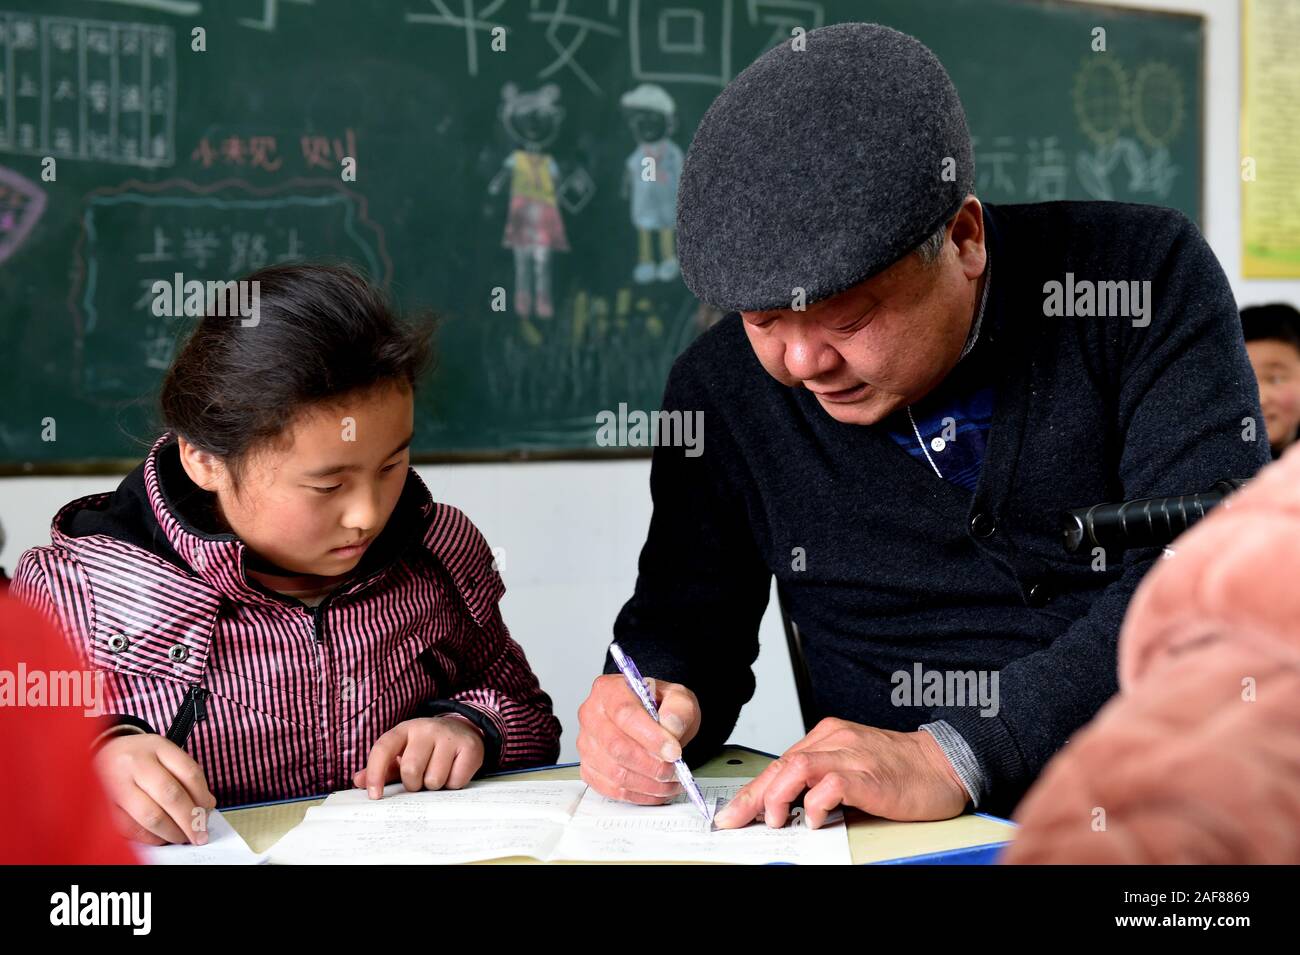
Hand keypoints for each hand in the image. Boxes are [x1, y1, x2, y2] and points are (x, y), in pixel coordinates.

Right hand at [94, 733, 216, 845]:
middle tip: (199, 834)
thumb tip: (206, 805)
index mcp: (157, 746)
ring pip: (150, 814)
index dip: (202, 797)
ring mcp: (116, 783)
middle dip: (189, 820)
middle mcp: (136, 762)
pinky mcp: (103, 804)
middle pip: (171, 795)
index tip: (207, 812)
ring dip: (170, 831)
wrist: (99, 753)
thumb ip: (185, 776)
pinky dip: (148, 837)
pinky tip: (159, 838)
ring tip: (181, 837)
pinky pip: (129, 827)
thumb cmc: (138, 757)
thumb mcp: (163, 753)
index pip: (189, 772)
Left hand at [353, 715, 484, 797]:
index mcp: (404, 730)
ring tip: (438, 773)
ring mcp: (449, 736)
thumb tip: (358, 781)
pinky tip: (453, 771)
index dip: (375, 773)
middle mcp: (426, 729)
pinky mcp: (469, 747)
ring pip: (434, 779)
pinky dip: (453, 784)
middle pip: (411, 770)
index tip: (374, 795)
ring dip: (434, 785)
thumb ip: (381, 768)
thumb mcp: (402, 752)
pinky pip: (455, 781)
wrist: (462, 730)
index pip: (383, 749)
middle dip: (413, 784)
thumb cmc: (425, 747)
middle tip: (419, 779)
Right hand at [577, 674, 700, 804]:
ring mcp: (586, 744)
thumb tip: (670, 728)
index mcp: (608, 690)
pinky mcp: (589, 768)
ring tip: (671, 780)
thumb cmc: (660, 706)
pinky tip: (657, 789)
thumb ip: (678, 709)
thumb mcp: (678, 697)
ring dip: (648, 783)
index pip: (624, 714)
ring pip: (614, 772)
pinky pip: (611, 789)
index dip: (650, 737)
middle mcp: (591, 715)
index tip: (674, 751)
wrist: (652, 719)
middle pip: (616, 746)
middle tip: (674, 769)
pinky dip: (638, 795)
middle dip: (650, 764)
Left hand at [714, 720, 969, 828]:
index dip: (752, 790)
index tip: (734, 813)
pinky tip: (813, 818)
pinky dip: (814, 803)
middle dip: (752, 797)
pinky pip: (830, 785)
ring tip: (776, 819)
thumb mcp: (853, 767)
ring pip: (796, 768)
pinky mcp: (868, 774)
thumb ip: (822, 779)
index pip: (779, 763)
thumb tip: (786, 807)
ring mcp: (851, 755)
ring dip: (778, 797)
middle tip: (738, 820)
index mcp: (828, 736)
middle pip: (780, 765)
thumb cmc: (902, 769)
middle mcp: (835, 740)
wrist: (945, 763)